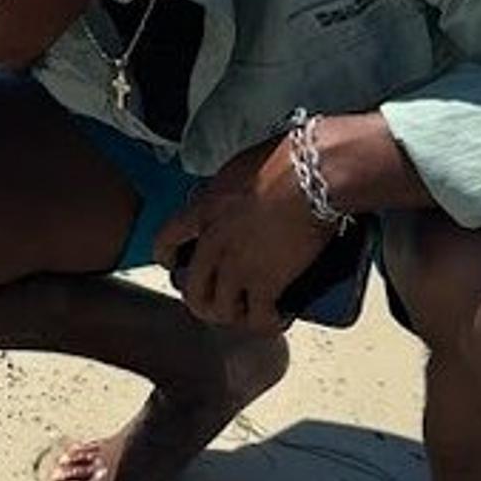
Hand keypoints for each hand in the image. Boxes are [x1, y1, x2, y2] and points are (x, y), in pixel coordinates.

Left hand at [153, 134, 333, 333]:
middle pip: (193, 287)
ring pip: (221, 309)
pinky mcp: (267, 283)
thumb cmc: (286, 159)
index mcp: (203, 211)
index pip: (166, 240)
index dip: (167, 257)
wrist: (314, 174)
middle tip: (217, 301)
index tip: (174, 265)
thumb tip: (235, 193)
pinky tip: (279, 317)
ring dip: (234, 315)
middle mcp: (213, 244)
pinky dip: (268, 321)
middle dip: (202, 300)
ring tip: (249, 312)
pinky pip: (260, 317)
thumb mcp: (239, 167)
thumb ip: (229, 188)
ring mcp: (238, 267)